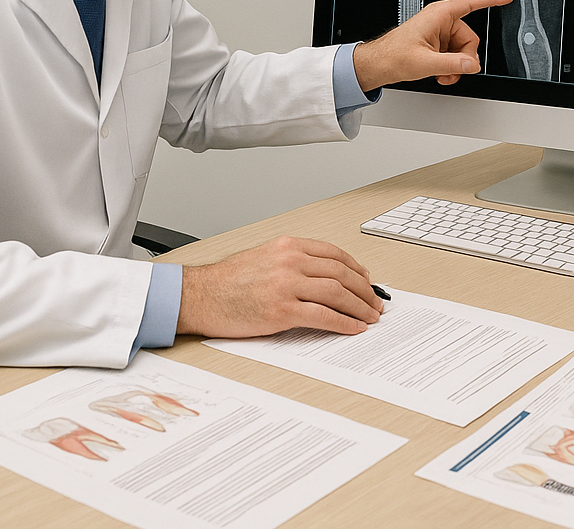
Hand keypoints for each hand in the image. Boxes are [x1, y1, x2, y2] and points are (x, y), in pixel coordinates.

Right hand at [176, 236, 383, 337]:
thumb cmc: (227, 281)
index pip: (334, 254)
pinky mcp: (282, 310)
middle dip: (364, 290)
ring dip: (360, 306)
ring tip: (370, 317)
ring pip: (338, 293)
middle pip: (342, 273)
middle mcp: (290, 261)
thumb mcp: (264, 257)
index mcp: (288, 246)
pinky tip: (354, 328)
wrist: (199, 296)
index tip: (367, 281)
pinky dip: (344, 323)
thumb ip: (293, 262)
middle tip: (375, 302)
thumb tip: (324, 277)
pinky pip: (324, 316)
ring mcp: (287, 285)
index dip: (357, 269)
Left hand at [351, 0, 513, 90]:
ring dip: (456, 66)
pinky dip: (451, 68)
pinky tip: (440, 74)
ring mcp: (439, 34)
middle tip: (453, 70)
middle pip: (470, 38)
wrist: (378, 65)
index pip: (470, 3)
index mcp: (438, 15)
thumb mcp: (425, 63)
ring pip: (463, 50)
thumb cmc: (393, 56)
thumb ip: (452, 64)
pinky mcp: (437, 45)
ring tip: (442, 74)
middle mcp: (440, 22)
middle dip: (464, 58)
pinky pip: (455, 56)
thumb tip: (472, 65)